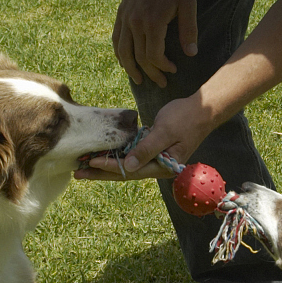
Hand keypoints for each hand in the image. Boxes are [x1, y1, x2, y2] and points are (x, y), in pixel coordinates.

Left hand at [74, 93, 215, 181]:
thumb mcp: (165, 130)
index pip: (132, 170)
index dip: (110, 166)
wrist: (203, 109)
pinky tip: (100, 155)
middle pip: (125, 173)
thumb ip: (147, 148)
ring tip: (83, 166)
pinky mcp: (152, 151)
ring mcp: (155, 160)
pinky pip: (130, 157)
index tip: (92, 162)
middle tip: (78, 172)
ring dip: (105, 166)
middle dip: (101, 173)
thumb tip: (130, 165)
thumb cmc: (186, 117)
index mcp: (163, 166)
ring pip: (126, 166)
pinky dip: (114, 156)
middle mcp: (158, 167)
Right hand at [112, 0, 197, 87]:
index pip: (153, 55)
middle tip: (162, 82)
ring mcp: (126, 20)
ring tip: (139, 80)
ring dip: (131, 69)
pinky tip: (124, 62)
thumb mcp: (188, 3)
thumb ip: (189, 29)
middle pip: (139, 57)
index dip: (163, 67)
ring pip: (123, 52)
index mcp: (153, 22)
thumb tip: (191, 53)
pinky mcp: (121, 15)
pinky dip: (119, 54)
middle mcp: (135, 24)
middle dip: (151, 73)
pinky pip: (116, 40)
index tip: (173, 70)